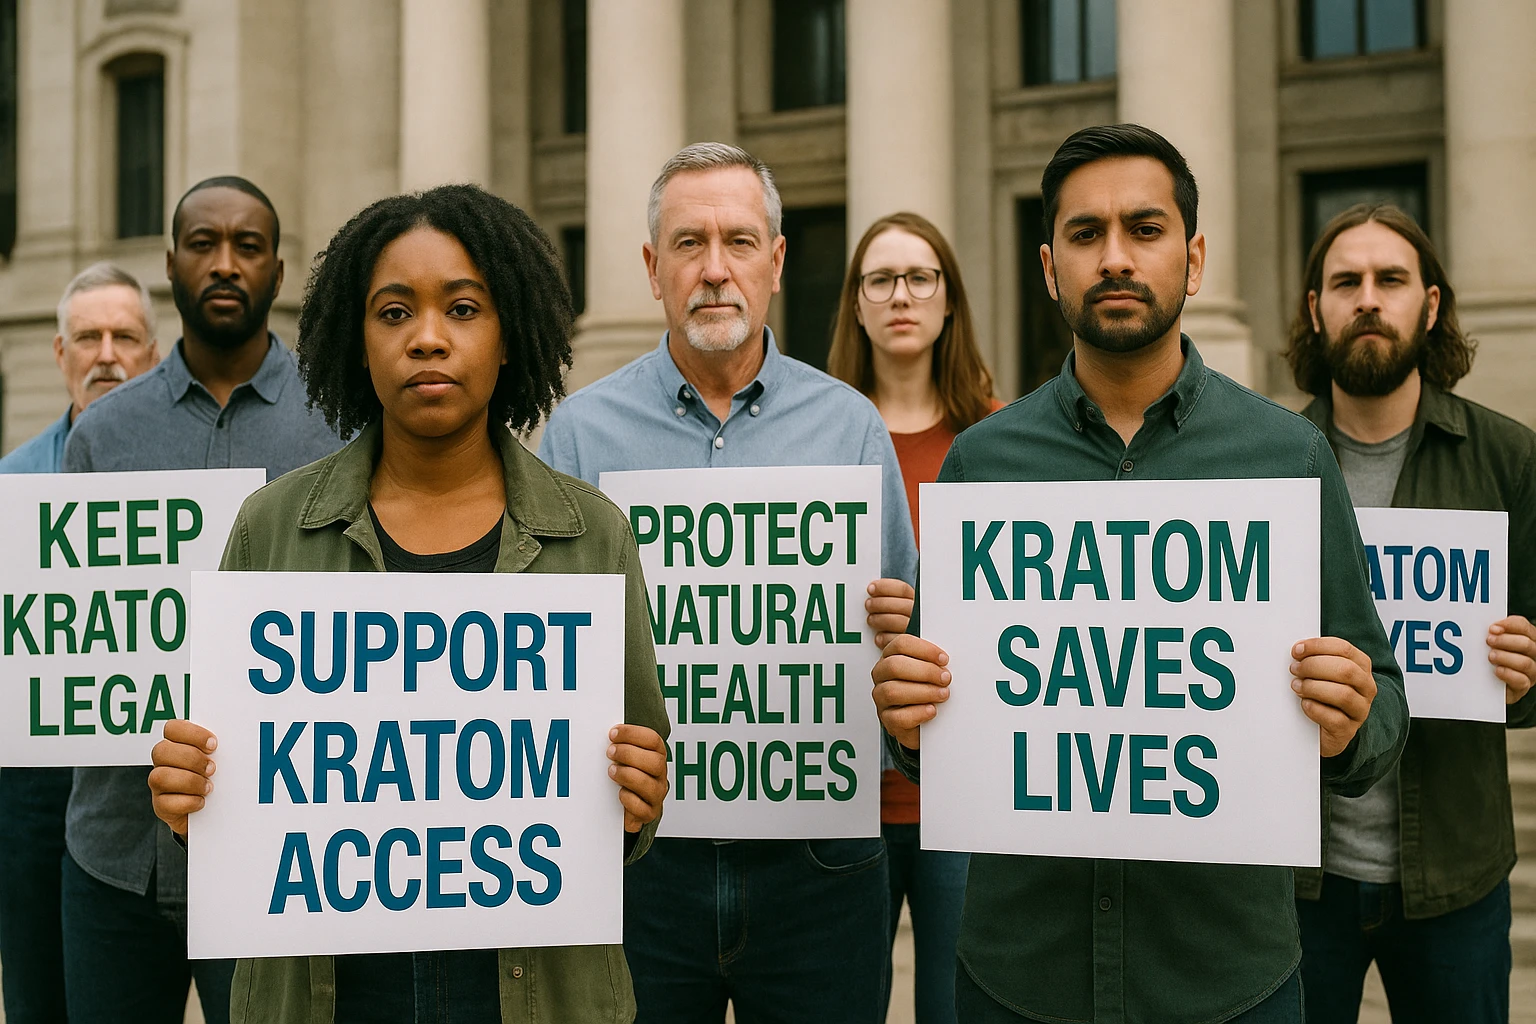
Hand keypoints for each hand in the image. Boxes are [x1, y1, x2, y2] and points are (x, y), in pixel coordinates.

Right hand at [148, 720, 217, 835]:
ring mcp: (158, 785)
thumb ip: (222, 748)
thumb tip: (241, 738)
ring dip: (190, 781)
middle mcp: (163, 763)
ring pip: (160, 776)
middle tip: (212, 768)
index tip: (213, 745)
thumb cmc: (219, 779)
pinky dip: (188, 802)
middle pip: (162, 750)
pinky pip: (166, 803)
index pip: (172, 728)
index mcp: (177, 744)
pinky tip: (202, 801)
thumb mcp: (222, 759)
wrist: (215, 809)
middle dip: (191, 759)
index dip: (192, 734)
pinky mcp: (161, 806)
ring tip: (209, 787)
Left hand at [608, 725, 667, 832]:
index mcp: (656, 755)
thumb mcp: (625, 758)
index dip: (633, 734)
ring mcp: (656, 794)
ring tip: (612, 771)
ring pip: (649, 785)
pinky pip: (642, 809)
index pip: (652, 740)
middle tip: (610, 752)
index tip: (613, 733)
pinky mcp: (649, 813)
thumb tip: (600, 734)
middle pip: (655, 761)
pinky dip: (629, 800)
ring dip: (627, 775)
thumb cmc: (626, 776)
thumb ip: (619, 745)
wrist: (629, 807)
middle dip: (630, 754)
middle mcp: (659, 775)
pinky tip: (620, 793)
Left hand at [865, 578, 914, 648]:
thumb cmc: (901, 628)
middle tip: (868, 604)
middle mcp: (922, 616)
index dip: (885, 587)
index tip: (871, 588)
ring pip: (900, 621)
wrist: (914, 654)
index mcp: (919, 603)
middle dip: (881, 603)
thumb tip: (872, 589)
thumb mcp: (901, 611)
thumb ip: (891, 600)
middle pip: (901, 605)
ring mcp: (918, 631)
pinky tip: (878, 637)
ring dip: (881, 619)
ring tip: (871, 620)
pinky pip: (898, 641)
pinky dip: (885, 638)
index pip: (903, 590)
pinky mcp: (913, 647)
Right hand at [871, 633, 950, 749]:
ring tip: (942, 694)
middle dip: (925, 671)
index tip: (944, 659)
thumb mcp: (930, 669)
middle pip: (894, 666)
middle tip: (945, 678)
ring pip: (893, 691)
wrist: (928, 721)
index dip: (924, 650)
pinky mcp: (888, 719)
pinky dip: (918, 713)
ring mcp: (882, 697)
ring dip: (924, 692)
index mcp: (891, 656)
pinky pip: (898, 716)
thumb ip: (933, 658)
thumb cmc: (928, 689)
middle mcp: (882, 675)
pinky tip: (931, 710)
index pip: (901, 644)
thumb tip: (946, 656)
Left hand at [1290, 637, 1376, 757]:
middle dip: (1314, 666)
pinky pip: (1334, 719)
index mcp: (1361, 667)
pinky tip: (1305, 704)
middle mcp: (1366, 688)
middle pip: (1345, 670)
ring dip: (1313, 687)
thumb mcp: (1323, 674)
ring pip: (1343, 694)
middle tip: (1295, 669)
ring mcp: (1360, 710)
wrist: (1324, 730)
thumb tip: (1298, 649)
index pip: (1344, 649)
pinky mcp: (1348, 730)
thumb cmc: (1322, 696)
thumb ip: (1316, 659)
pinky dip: (1314, 709)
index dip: (1318, 646)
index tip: (1297, 650)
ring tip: (1297, 686)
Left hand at [1488, 615, 1535, 703]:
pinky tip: (1497, 670)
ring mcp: (1530, 673)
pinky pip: (1522, 681)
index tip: (1492, 628)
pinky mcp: (1522, 687)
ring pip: (1526, 663)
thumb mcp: (1492, 643)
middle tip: (1489, 641)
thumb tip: (1490, 628)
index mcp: (1527, 639)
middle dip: (1505, 641)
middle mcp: (1532, 656)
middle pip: (1527, 644)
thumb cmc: (1488, 659)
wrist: (1485, 683)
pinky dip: (1508, 674)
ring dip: (1505, 657)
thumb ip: (1494, 634)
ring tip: (1491, 656)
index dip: (1509, 625)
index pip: (1524, 627)